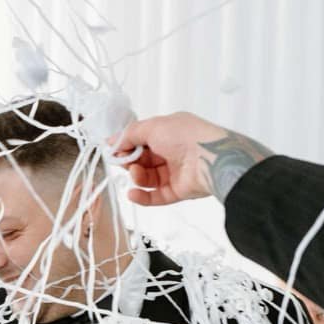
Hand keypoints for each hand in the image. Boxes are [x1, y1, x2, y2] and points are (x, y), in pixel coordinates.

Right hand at [107, 112, 228, 205]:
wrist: (211, 158)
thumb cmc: (187, 137)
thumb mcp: (152, 127)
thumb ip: (130, 134)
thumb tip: (113, 141)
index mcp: (168, 132)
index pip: (141, 140)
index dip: (126, 146)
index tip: (114, 151)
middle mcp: (172, 151)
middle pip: (142, 160)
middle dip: (130, 161)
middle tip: (124, 161)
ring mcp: (175, 172)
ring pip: (147, 178)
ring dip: (136, 176)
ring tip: (134, 172)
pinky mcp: (178, 190)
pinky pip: (156, 196)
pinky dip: (143, 196)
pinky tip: (132, 193)